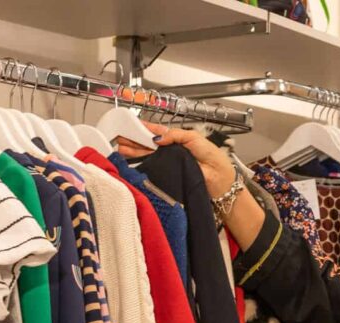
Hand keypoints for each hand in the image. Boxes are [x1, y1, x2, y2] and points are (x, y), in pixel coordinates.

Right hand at [118, 121, 236, 198]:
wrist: (220, 180)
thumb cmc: (213, 158)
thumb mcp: (194, 138)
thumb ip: (176, 135)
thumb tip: (158, 138)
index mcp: (177, 141)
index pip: (158, 133)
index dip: (145, 129)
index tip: (131, 125)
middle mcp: (171, 153)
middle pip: (148, 145)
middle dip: (134, 140)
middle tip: (120, 137)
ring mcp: (168, 165)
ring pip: (147, 156)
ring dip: (133, 151)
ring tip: (120, 148)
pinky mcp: (168, 177)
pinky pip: (152, 169)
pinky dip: (141, 165)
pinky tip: (130, 161)